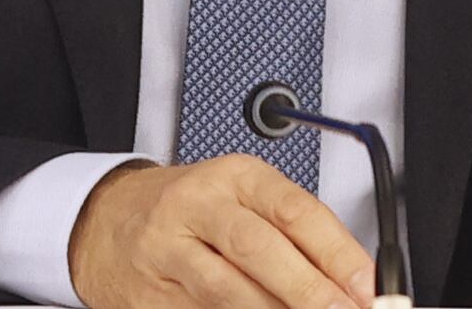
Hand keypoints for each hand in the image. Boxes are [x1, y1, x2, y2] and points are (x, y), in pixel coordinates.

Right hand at [68, 155, 378, 308]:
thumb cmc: (190, 208)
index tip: (366, 284)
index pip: (295, 210)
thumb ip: (294, 231)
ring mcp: (167, 252)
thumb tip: (349, 277)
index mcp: (234, 176)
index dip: (336, 251)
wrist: (106, 220)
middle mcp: (198, 207)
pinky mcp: (148, 294)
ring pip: (228, 290)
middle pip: (260, 249)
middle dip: (309, 290)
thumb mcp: (242, 197)